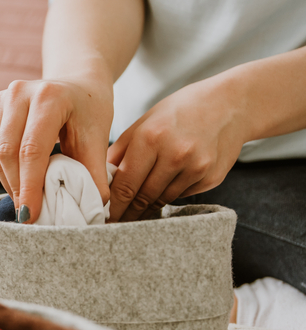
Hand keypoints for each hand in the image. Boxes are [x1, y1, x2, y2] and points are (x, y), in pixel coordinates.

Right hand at [0, 79, 113, 222]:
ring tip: (25, 203)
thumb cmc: (90, 110)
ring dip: (10, 183)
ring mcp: (3, 99)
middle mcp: (20, 93)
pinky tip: (21, 184)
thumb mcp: (98, 137)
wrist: (77, 83)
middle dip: (18, 188)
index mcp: (49, 96)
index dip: (30, 186)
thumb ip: (94, 172)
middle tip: (28, 215)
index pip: (32, 149)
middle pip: (9, 152)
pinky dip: (6, 172)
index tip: (31, 215)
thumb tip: (94, 210)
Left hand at [107, 76, 248, 221]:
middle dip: (127, 213)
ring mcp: (196, 167)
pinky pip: (182, 195)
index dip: (112, 206)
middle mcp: (175, 154)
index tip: (103, 218)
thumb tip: (99, 180)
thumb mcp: (143, 123)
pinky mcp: (212, 177)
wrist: (230, 105)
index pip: (124, 184)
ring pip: (162, 200)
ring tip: (135, 213)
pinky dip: (170, 195)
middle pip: (143, 197)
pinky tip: (166, 188)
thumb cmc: (178, 112)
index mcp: (150, 138)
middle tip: (114, 224)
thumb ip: (120, 152)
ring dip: (147, 207)